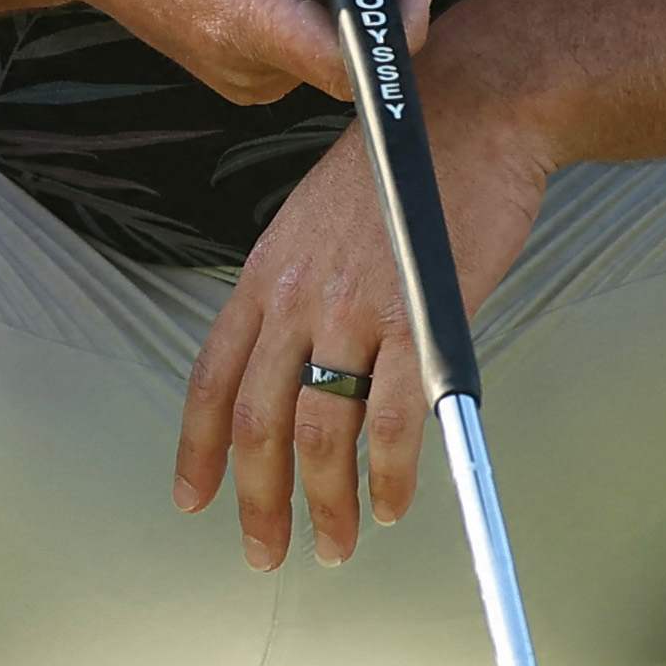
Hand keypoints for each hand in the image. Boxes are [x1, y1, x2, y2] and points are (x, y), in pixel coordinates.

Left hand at [175, 6, 544, 570]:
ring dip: (325, 503)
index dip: (198, 449)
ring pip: (321, 433)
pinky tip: (393, 505)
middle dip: (258, 501)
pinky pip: (395, 423)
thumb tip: (304, 362)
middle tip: (264, 553)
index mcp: (265, 273)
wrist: (472, 112)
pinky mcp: (417, 321)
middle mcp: (296, 298)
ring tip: (337, 543)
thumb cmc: (403, 165)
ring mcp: (354, 311)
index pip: (211, 379)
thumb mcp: (318, 221)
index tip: (193, 500)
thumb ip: (302, 291)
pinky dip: (392, 476)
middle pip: (259, 423)